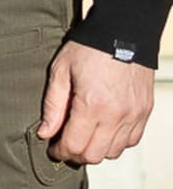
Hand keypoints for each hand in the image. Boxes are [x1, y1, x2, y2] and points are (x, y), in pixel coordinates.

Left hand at [37, 40, 154, 163]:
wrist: (123, 33)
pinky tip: (103, 129)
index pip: (74, 145)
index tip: (52, 148)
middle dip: (76, 154)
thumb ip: (52, 106)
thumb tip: (45, 133)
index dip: (59, 151)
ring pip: (114, 152)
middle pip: (95, 155)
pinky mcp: (144, 112)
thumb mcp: (60, 71)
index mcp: (92, 105)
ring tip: (83, 135)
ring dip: (96, 149)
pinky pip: (131, 140)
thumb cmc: (87, 49)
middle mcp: (116, 115)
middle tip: (64, 144)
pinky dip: (116, 142)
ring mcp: (134, 115)